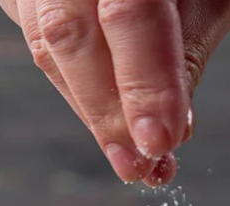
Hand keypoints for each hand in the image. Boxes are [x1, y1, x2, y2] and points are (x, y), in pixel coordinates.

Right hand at [0, 0, 229, 185]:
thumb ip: (190, 46)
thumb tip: (172, 129)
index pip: (129, 11)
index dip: (145, 83)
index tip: (161, 141)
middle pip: (69, 33)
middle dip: (107, 113)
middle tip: (141, 166)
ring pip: (46, 45)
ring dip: (90, 110)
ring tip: (132, 155)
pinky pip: (39, 42)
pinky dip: (77, 88)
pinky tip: (108, 118)